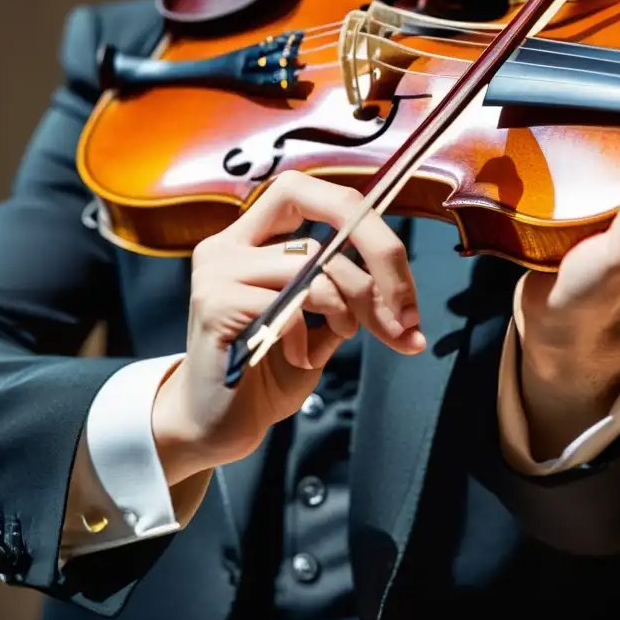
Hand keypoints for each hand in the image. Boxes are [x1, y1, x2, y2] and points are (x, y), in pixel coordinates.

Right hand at [151, 171, 424, 483]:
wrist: (215, 427)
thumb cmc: (266, 373)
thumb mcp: (319, 326)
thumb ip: (344, 294)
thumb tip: (400, 292)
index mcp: (252, 238)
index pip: (314, 192)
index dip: (369, 223)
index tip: (402, 278)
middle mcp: (229, 244)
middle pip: (327, 211)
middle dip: (381, 258)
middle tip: (404, 316)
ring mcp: (217, 270)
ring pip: (314, 262)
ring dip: (346, 306)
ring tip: (338, 338)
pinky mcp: (215, 304)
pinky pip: (289, 303)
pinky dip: (307, 335)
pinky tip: (295, 356)